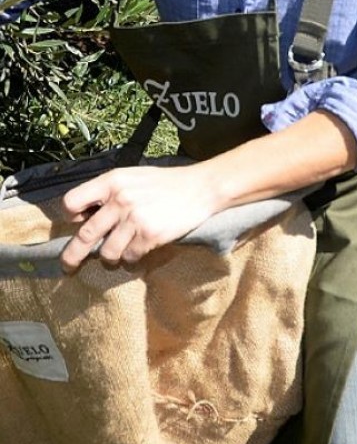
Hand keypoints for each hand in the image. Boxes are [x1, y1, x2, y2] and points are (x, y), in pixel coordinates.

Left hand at [60, 163, 217, 270]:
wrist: (201, 188)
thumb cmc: (166, 183)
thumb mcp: (133, 177)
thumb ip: (110, 191)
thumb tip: (86, 215)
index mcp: (112, 181)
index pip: (72, 202)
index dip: (72, 215)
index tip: (79, 221)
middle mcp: (120, 199)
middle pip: (85, 235)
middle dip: (73, 255)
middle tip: (68, 266)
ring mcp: (135, 219)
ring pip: (107, 252)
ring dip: (110, 258)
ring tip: (119, 254)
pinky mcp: (150, 235)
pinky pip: (130, 257)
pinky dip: (132, 259)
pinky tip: (139, 252)